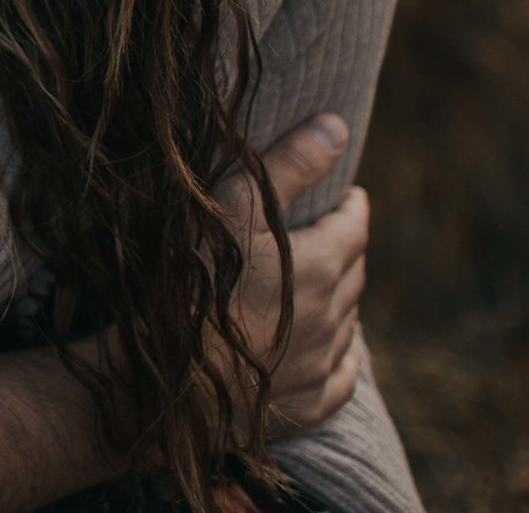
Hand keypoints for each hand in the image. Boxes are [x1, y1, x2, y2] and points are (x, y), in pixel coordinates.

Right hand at [214, 114, 367, 439]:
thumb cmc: (197, 284)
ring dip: (336, 300)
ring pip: (347, 321)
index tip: (346, 194)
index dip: (350, 204)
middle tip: (326, 235)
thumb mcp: (234, 208)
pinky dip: (337, 356)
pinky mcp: (310, 404)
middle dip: (344, 249)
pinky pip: (341, 375)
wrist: (173, 383)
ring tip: (315, 287)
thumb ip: (289, 164)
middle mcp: (335, 314)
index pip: (355, 223)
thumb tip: (337, 126)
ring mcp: (323, 363)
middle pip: (354, 271)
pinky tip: (325, 350)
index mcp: (324, 263)